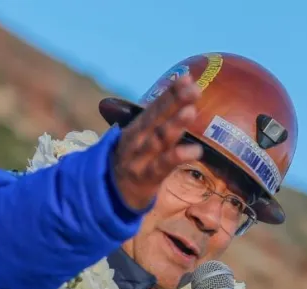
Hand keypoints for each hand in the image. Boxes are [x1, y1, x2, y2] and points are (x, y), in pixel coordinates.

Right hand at [113, 74, 203, 208]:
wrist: (111, 192)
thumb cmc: (136, 160)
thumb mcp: (143, 138)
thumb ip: (160, 121)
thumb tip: (185, 101)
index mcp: (138, 126)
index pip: (156, 106)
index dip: (171, 92)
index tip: (187, 78)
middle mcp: (137, 138)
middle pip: (156, 117)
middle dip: (174, 101)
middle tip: (193, 89)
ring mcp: (140, 157)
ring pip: (158, 139)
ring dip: (174, 124)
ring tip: (190, 111)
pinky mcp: (146, 177)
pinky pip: (163, 166)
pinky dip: (177, 157)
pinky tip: (196, 151)